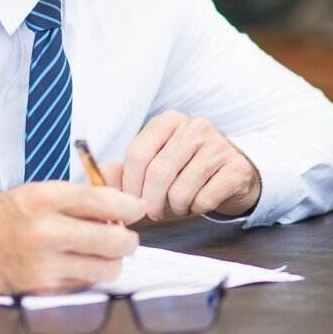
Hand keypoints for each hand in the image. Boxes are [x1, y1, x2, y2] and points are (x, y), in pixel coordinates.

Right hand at [0, 181, 145, 293]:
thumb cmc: (2, 215)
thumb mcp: (38, 191)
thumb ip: (82, 193)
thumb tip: (124, 190)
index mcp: (46, 198)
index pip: (105, 200)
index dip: (130, 206)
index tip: (139, 208)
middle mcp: (47, 231)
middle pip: (114, 239)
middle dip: (128, 239)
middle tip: (125, 237)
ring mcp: (44, 263)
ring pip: (107, 268)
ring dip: (112, 262)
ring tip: (103, 253)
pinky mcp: (41, 288)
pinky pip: (86, 284)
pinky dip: (90, 276)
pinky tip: (79, 265)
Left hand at [107, 111, 261, 220]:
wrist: (233, 173)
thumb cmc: (186, 170)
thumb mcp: (154, 164)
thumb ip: (124, 171)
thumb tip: (97, 175)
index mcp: (169, 121)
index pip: (138, 153)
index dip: (129, 185)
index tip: (131, 201)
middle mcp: (195, 126)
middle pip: (158, 172)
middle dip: (151, 201)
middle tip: (153, 212)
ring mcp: (219, 145)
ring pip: (181, 189)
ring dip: (175, 207)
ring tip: (179, 204)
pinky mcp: (235, 167)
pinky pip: (204, 199)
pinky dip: (196, 209)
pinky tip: (198, 202)